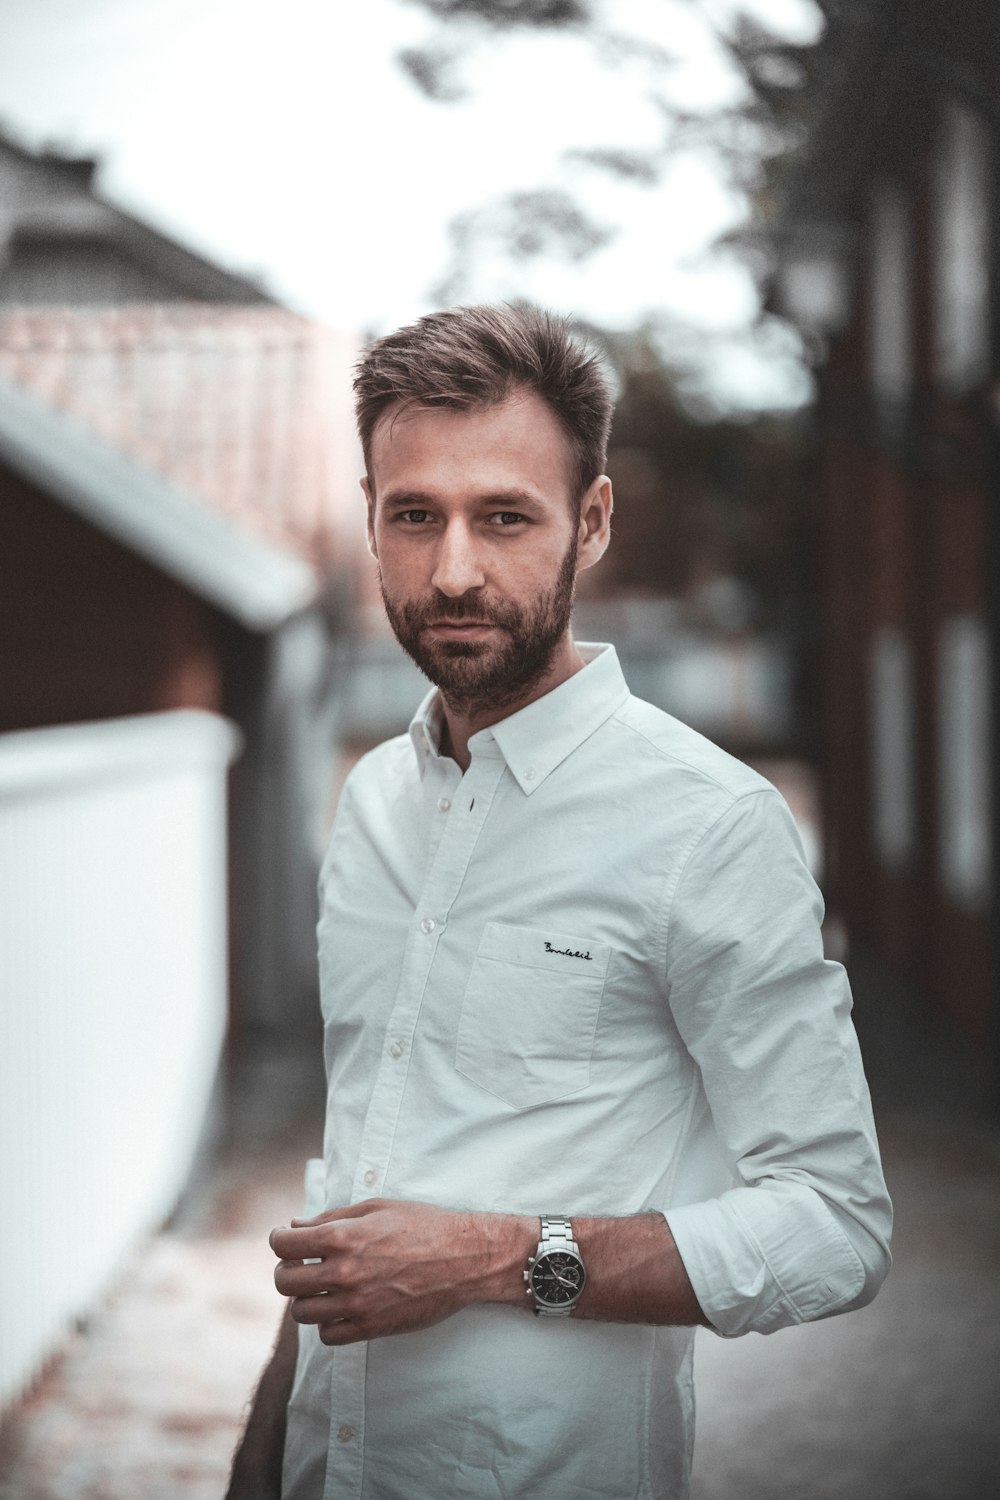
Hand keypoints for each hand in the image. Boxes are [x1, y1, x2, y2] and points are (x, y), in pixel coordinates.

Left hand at [270, 1198, 524, 1346]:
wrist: (464, 1258)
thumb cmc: (422, 1225)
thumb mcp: (376, 1208)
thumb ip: (331, 1217)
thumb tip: (295, 1226)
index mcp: (342, 1236)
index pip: (283, 1245)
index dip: (279, 1240)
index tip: (286, 1241)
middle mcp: (344, 1272)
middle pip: (285, 1281)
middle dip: (286, 1270)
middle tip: (300, 1265)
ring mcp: (357, 1303)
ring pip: (302, 1312)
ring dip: (305, 1298)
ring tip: (321, 1287)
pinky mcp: (372, 1327)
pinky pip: (328, 1335)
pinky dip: (327, 1323)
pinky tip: (340, 1307)